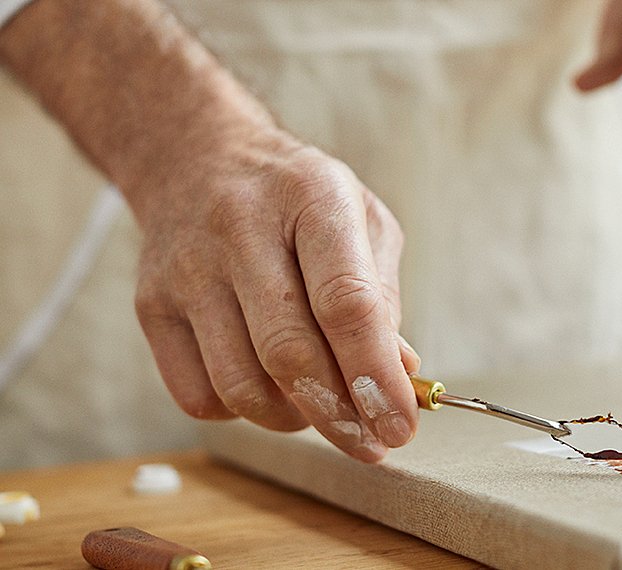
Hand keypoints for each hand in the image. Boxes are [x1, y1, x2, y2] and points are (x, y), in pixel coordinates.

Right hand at [134, 137, 419, 462]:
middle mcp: (240, 229)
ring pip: (241, 387)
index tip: (400, 426)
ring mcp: (186, 269)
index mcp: (312, 197)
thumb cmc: (297, 199)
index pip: (345, 302)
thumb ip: (382, 296)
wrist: (197, 158)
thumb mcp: (361, 219)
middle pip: (288, 353)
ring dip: (293, 418)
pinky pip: (199, 396)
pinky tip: (267, 385)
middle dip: (338, 416)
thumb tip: (395, 377)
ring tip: (320, 404)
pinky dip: (243, 411)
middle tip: (370, 442)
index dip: (375, 376)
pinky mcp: (151, 306)